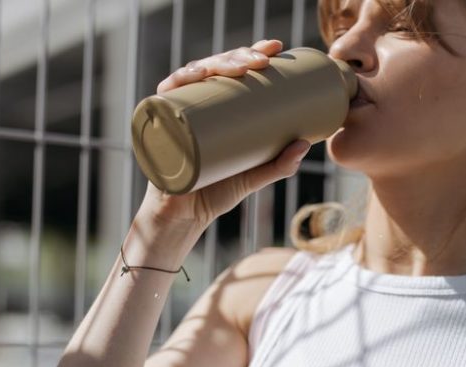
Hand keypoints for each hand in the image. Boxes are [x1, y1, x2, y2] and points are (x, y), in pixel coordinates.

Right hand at [137, 38, 311, 231]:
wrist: (186, 218)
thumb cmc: (217, 192)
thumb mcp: (253, 177)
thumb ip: (279, 165)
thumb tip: (306, 143)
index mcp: (217, 107)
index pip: (232, 70)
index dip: (251, 52)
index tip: (274, 48)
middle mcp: (195, 105)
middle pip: (214, 68)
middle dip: (238, 56)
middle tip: (262, 61)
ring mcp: (176, 113)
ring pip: (192, 76)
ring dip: (213, 64)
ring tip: (237, 69)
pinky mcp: (160, 128)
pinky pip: (163, 99)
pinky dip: (174, 84)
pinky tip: (190, 76)